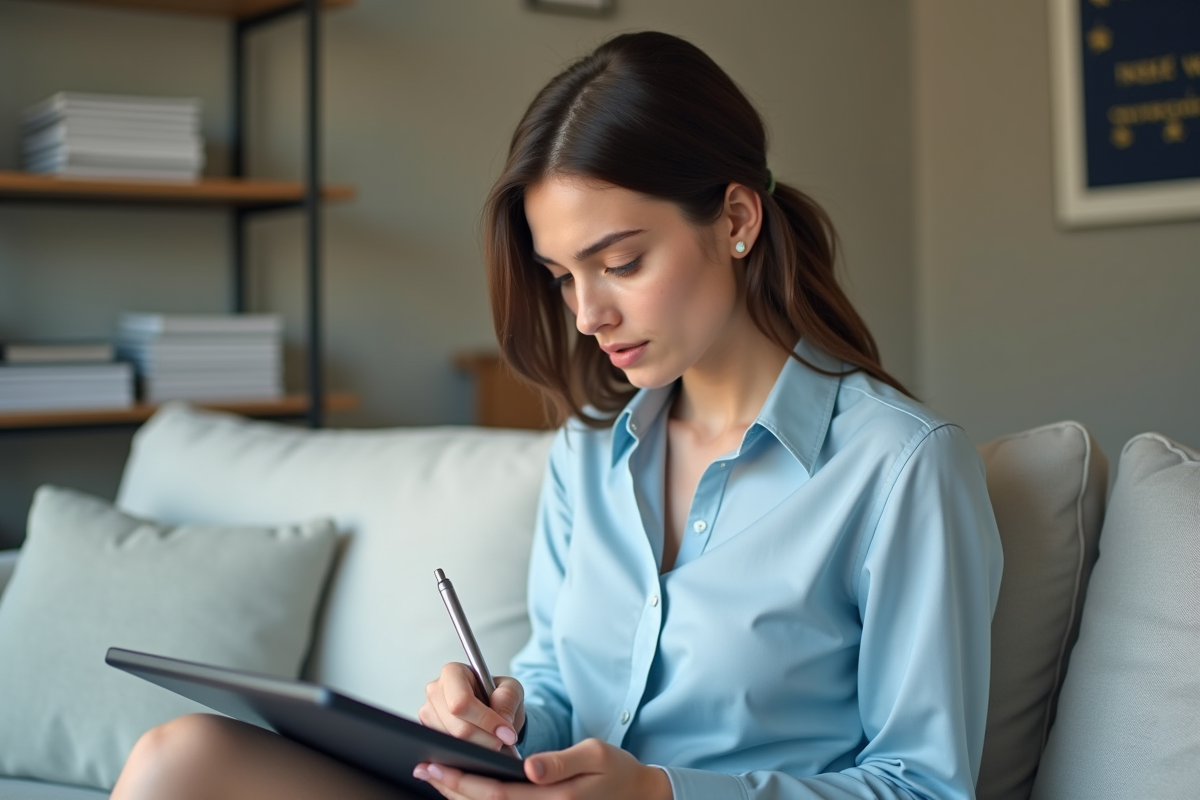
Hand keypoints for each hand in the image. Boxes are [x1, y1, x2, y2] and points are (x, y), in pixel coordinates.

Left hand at [413, 737, 672, 799]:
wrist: (637, 797)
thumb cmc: (616, 770)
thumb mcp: (596, 755)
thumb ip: (561, 761)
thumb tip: (529, 767)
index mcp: (555, 799)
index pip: (497, 794)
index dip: (464, 780)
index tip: (438, 764)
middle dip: (451, 788)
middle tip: (423, 768)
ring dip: (459, 797)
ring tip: (435, 776)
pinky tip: (462, 789)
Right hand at [418, 662, 524, 751]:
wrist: (491, 709)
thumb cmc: (498, 695)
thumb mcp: (512, 689)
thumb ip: (508, 699)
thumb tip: (502, 721)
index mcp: (453, 672)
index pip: (462, 701)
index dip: (485, 720)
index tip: (506, 733)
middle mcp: (435, 691)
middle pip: (457, 726)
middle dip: (485, 739)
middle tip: (504, 741)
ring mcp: (428, 713)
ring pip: (452, 741)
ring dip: (478, 747)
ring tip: (493, 741)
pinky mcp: (428, 733)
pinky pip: (446, 750)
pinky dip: (466, 752)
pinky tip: (479, 745)